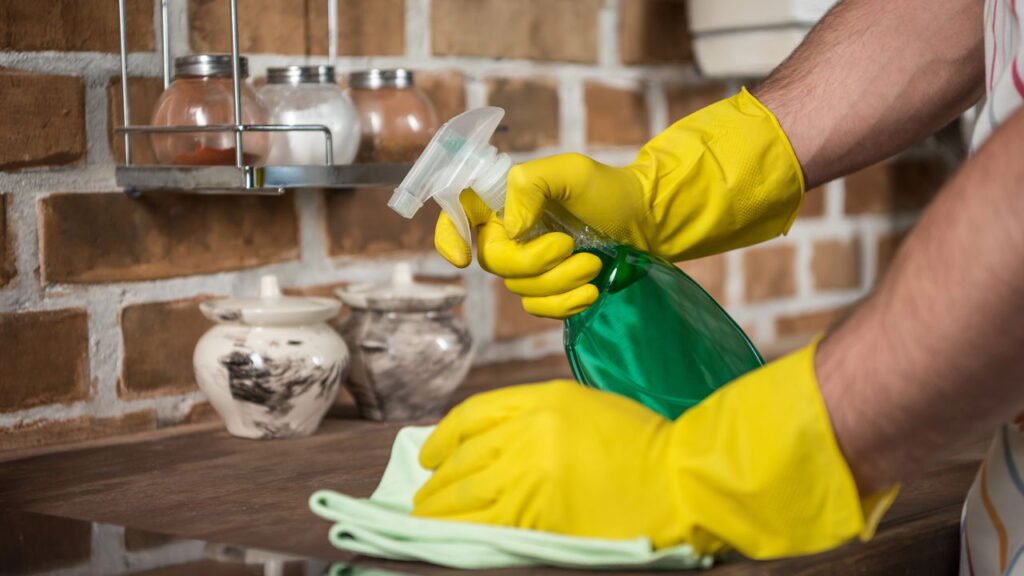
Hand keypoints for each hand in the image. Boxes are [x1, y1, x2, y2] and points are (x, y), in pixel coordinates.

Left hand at [413, 344, 897, 558]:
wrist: (680, 478)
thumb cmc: (641, 441)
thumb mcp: (584, 407)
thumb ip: (534, 417)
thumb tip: (487, 445)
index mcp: (540, 399)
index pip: (471, 416)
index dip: (443, 438)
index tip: (430, 456)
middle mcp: (527, 432)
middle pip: (463, 457)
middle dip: (436, 481)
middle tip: (422, 498)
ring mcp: (530, 474)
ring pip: (465, 493)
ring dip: (438, 508)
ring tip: (424, 520)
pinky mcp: (538, 515)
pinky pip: (484, 524)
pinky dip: (460, 531)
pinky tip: (449, 537)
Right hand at [434, 89, 805, 318]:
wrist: (647, 222)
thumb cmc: (607, 190)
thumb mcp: (571, 172)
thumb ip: (530, 187)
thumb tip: (508, 227)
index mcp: (501, 203)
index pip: (455, 218)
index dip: (449, 237)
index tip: (464, 257)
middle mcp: (507, 236)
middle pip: (493, 262)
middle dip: (534, 262)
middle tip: (571, 247)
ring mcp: (527, 269)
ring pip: (520, 290)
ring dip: (560, 281)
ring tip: (593, 265)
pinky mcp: (549, 295)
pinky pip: (541, 311)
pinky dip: (566, 304)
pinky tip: (591, 291)